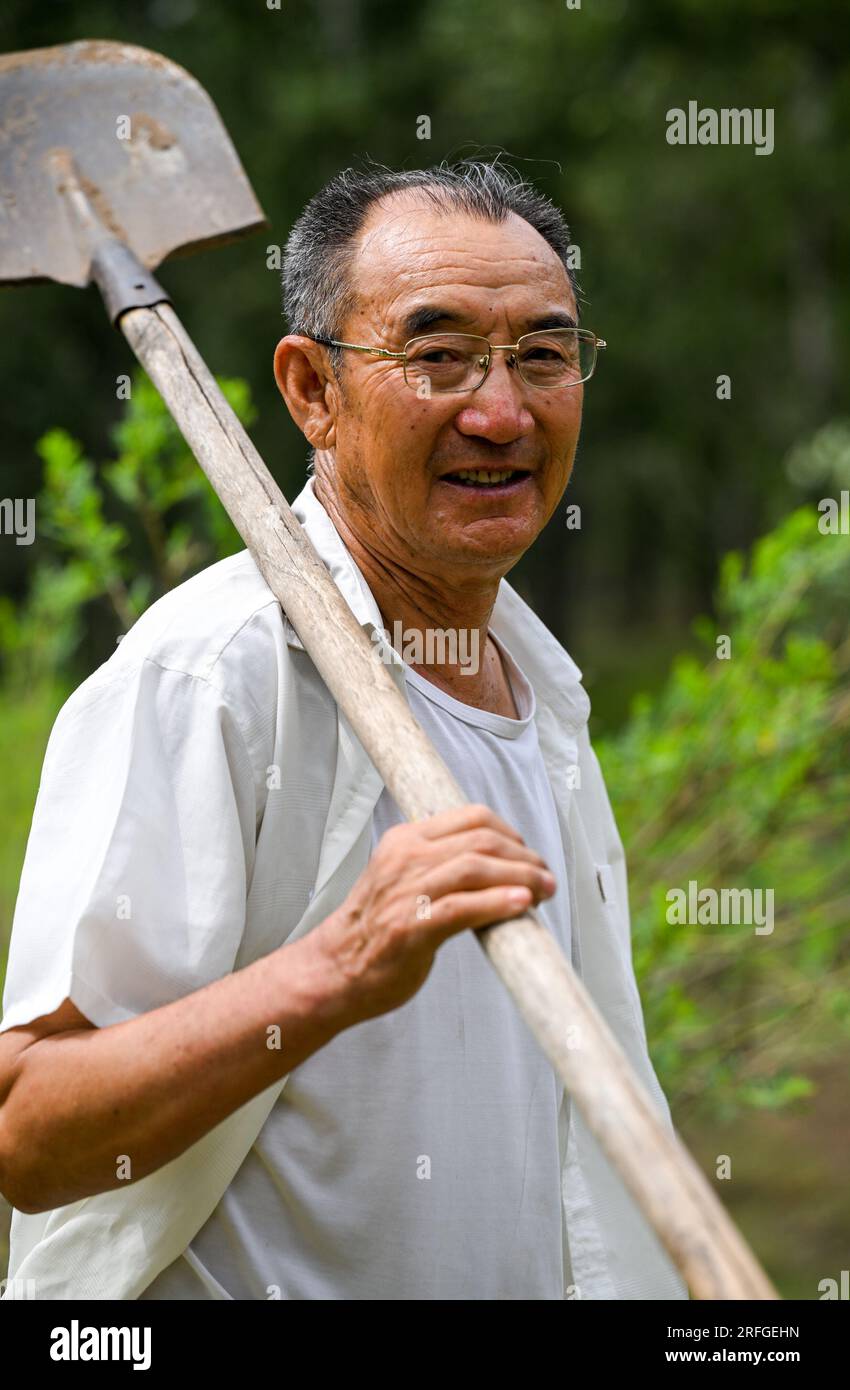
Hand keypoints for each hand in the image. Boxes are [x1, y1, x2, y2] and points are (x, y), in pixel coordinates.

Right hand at [311, 802, 555, 1025]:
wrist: (334, 969)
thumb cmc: (373, 929)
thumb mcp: (400, 878)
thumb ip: (437, 864)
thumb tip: (493, 865)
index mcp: (405, 841)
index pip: (471, 817)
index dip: (511, 833)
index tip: (528, 854)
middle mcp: (406, 859)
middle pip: (482, 840)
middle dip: (524, 857)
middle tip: (545, 877)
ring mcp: (407, 892)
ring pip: (477, 868)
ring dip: (521, 878)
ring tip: (543, 892)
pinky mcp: (412, 926)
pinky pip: (464, 907)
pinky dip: (499, 903)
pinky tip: (521, 905)